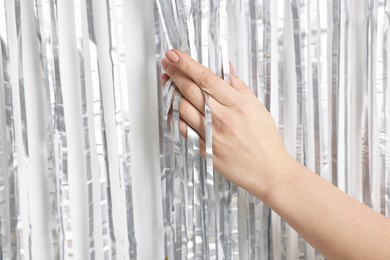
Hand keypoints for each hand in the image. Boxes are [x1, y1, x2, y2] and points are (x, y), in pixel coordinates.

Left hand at [161, 49, 296, 198]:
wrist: (268, 171)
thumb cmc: (265, 140)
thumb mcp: (257, 107)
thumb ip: (239, 86)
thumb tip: (225, 67)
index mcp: (236, 104)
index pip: (205, 78)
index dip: (186, 64)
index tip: (175, 54)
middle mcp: (221, 118)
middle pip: (190, 90)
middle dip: (174, 73)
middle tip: (167, 64)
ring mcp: (211, 135)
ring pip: (182, 108)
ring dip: (172, 93)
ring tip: (168, 83)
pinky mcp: (204, 149)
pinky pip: (183, 129)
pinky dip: (175, 116)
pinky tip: (174, 108)